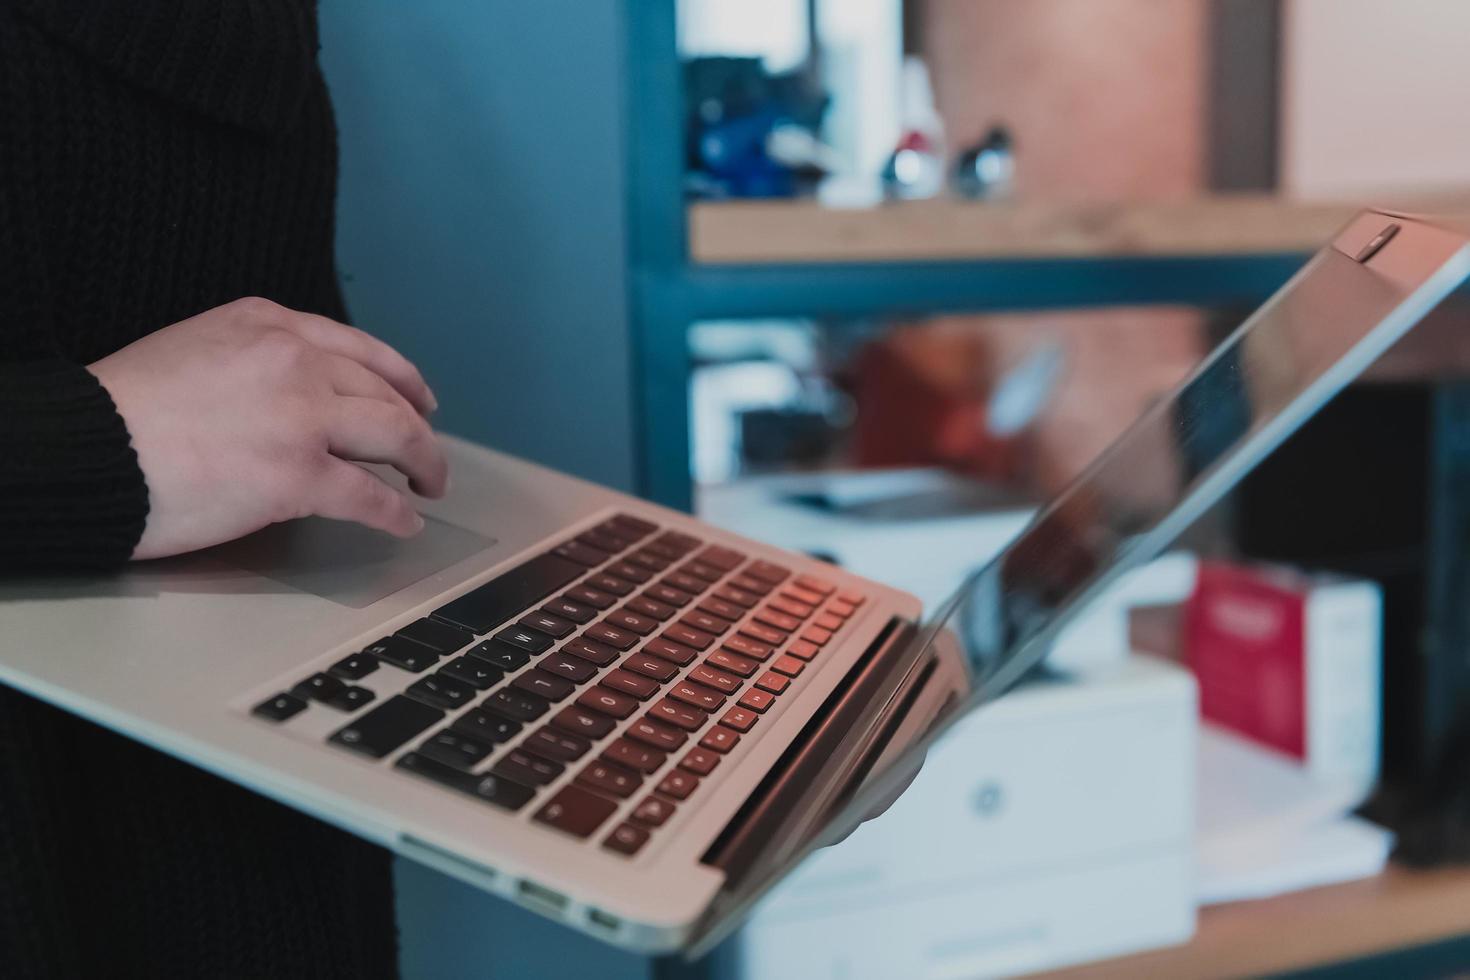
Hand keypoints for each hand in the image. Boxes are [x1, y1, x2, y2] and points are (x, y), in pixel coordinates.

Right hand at [89, 297, 446, 559]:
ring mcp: (302, 416)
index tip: (417, 396)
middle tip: (428, 452)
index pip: (356, 347)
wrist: (88, 450)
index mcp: (266, 325)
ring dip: (423, 462)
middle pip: (384, 392)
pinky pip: (370, 495)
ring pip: (394, 435)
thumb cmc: (121, 413)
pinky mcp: (299, 474)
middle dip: (417, 425)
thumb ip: (252, 363)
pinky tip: (405, 522)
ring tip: (430, 484)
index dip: (399, 376)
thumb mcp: (194, 351)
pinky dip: (396, 512)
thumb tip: (292, 398)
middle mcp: (295, 360)